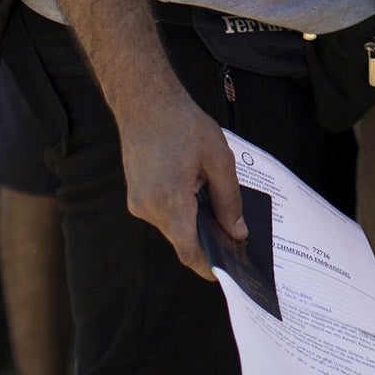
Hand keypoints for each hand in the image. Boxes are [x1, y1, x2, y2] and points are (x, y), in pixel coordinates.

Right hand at [116, 91, 245, 280]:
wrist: (145, 102)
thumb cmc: (183, 124)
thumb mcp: (218, 159)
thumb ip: (229, 200)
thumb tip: (238, 232)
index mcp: (169, 201)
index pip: (188, 250)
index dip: (209, 265)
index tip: (229, 272)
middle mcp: (148, 209)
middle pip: (182, 240)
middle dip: (208, 242)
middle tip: (237, 238)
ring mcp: (138, 203)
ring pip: (173, 227)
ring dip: (195, 223)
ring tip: (222, 210)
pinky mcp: (136, 196)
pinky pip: (163, 214)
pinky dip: (182, 212)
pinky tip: (200, 196)